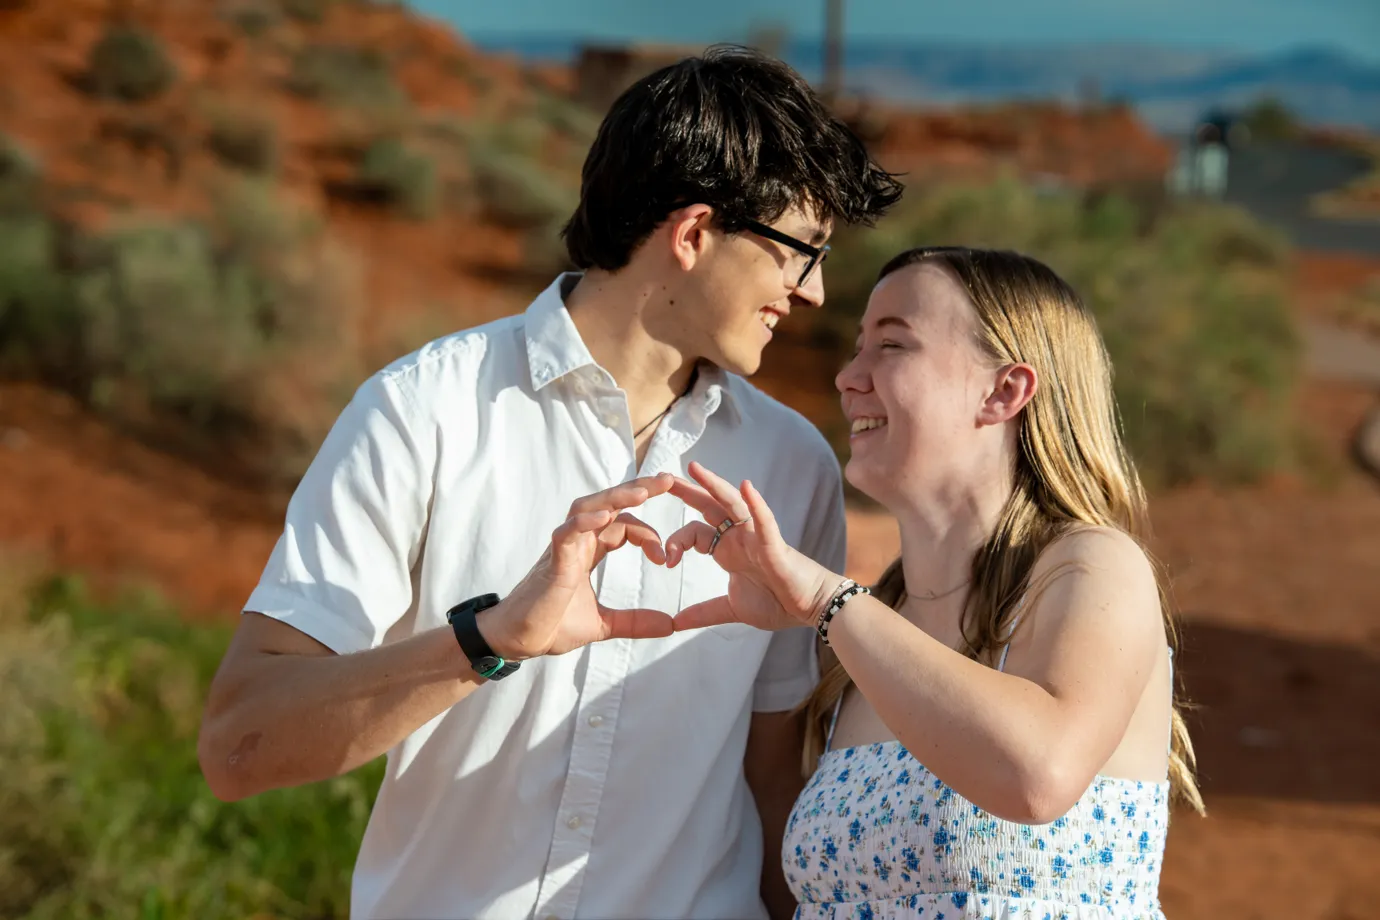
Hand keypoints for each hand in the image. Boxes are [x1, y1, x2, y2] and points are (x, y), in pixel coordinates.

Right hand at [479, 474, 677, 658]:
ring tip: (643, 491)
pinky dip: (584, 521)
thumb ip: (636, 621)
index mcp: (589, 551)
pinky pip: (566, 532)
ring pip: (587, 506)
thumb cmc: (551, 625)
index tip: (666, 558)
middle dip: (639, 489)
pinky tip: (604, 516)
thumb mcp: (604, 624)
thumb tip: (671, 625)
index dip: (648, 535)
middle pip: (608, 503)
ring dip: (616, 496)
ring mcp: (563, 548)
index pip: (623, 525)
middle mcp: (577, 542)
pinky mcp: (551, 562)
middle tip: (669, 479)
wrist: (517, 641)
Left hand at [665, 462, 843, 632]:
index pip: (694, 532)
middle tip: (663, 477)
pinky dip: (756, 505)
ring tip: (695, 469)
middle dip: (687, 491)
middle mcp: (739, 538)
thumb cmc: (778, 602)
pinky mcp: (775, 545)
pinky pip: (765, 522)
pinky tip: (746, 487)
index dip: (675, 541)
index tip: (666, 562)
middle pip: (709, 507)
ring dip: (714, 486)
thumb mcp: (732, 609)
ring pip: (732, 505)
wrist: (810, 609)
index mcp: (727, 550)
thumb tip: (676, 623)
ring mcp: (757, 538)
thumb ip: (704, 612)